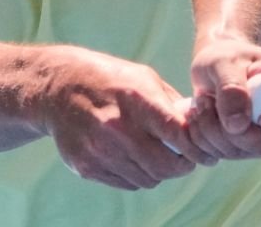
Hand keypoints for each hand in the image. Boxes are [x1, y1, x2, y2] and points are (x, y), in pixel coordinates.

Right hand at [40, 47, 214, 188]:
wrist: (57, 88)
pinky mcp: (86, 166)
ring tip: (157, 156)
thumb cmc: (109, 79)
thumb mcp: (144, 77)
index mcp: (137, 100)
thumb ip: (172, 103)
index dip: (196, 148)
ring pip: (147, 179)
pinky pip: (126, 183)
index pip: (178, 135)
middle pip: (165, 166)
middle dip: (181, 166)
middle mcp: (118, 128)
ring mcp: (100, 150)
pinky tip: (134, 158)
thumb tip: (199, 125)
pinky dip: (137, 175)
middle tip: (184, 160)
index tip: (202, 150)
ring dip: (159, 172)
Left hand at [186, 36, 260, 159]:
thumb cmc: (225, 56)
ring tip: (203, 100)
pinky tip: (198, 114)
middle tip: (208, 100)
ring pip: (236, 152)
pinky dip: (200, 137)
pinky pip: (216, 155)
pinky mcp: (238, 147)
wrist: (211, 64)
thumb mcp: (224, 61)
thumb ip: (231, 87)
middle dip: (228, 128)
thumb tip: (238, 124)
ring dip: (209, 129)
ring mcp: (259, 138)